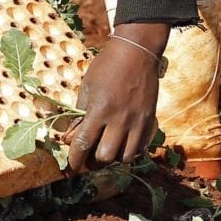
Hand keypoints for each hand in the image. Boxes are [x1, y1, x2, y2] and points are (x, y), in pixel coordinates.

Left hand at [67, 24, 165, 168]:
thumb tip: (70, 137)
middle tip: (89, 157)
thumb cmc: (106, 67)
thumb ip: (79, 114)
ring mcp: (137, 121)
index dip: (74, 159)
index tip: (70, 167)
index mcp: (100, 109)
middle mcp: (119, 119)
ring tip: (107, 149)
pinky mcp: (150, 121)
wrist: (136, 53)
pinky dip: (131, 151)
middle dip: (94, 161)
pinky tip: (123, 144)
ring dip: (114, 157)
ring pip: (125, 157)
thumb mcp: (87, 87)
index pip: (83, 144)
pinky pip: (141, 148)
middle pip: (105, 156)